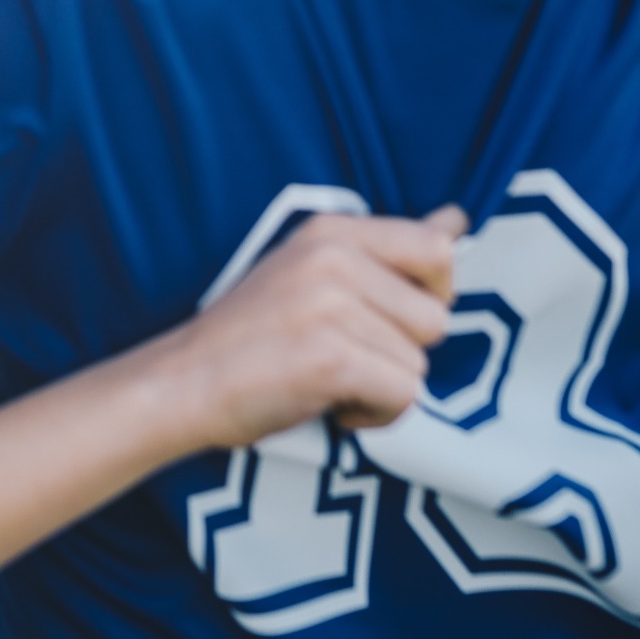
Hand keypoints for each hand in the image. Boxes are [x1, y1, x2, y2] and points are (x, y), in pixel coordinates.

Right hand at [160, 206, 465, 447]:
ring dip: (383, 387)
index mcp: (331, 231)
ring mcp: (332, 306)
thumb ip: (387, 251)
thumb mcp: (313, 271)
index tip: (389, 316)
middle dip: (401, 351)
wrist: (182, 383)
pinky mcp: (333, 358)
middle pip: (435, 318)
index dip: (432, 294)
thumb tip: (457, 222)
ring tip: (330, 380)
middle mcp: (334, 258)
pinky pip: (403, 397)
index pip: (436, 249)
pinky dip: (374, 416)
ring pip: (419, 364)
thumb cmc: (250, 337)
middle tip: (345, 354)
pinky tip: (332, 406)